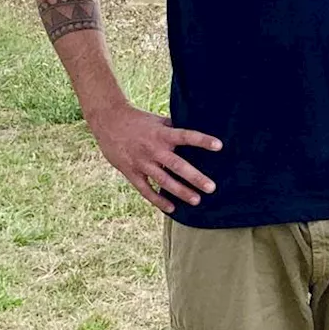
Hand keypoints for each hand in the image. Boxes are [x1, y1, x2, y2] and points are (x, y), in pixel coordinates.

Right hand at [88, 105, 221, 214]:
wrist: (109, 122)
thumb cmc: (140, 120)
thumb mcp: (159, 120)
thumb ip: (176, 129)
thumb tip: (199, 132)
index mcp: (163, 133)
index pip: (187, 136)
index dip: (203, 141)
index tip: (219, 146)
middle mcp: (153, 149)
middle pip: (177, 165)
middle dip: (195, 177)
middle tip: (211, 188)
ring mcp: (141, 162)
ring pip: (163, 180)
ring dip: (180, 192)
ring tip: (196, 200)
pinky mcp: (130, 172)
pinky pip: (145, 189)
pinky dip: (158, 200)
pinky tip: (171, 208)